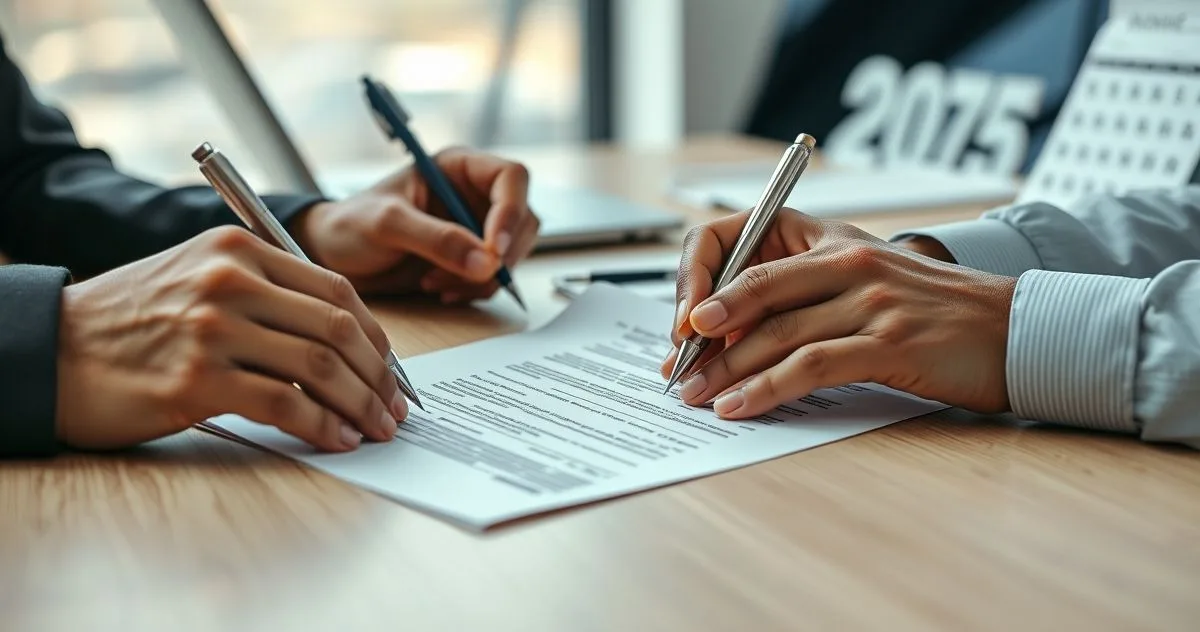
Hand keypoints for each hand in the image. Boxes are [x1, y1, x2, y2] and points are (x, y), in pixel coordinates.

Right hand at [56, 227, 407, 451]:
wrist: (54, 349)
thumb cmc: (135, 320)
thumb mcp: (199, 275)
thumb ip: (267, 291)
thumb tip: (343, 341)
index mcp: (239, 248)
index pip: (336, 291)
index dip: (377, 337)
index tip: (390, 371)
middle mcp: (230, 279)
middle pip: (337, 329)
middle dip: (379, 376)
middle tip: (394, 408)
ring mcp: (213, 328)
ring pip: (319, 367)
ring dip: (360, 405)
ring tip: (375, 429)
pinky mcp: (197, 380)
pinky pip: (284, 406)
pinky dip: (321, 427)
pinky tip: (336, 440)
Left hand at [292, 147, 539, 303]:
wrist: (332, 256)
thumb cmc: (350, 225)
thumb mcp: (388, 225)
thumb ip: (436, 239)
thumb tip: (486, 261)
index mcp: (458, 168)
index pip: (511, 178)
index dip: (511, 212)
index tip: (494, 249)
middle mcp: (474, 194)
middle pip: (522, 219)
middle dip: (500, 254)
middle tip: (468, 275)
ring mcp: (475, 228)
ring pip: (513, 253)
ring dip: (483, 276)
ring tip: (437, 282)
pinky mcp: (470, 258)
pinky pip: (494, 276)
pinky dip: (474, 289)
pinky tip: (439, 288)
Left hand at [660, 210, 1016, 418]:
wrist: (1015, 329)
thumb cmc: (934, 311)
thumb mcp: (865, 282)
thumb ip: (804, 295)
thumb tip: (733, 333)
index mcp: (832, 240)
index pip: (743, 244)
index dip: (698, 279)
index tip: (682, 323)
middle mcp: (847, 261)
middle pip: (750, 292)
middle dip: (700, 337)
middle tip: (673, 371)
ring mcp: (869, 300)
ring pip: (774, 333)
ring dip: (724, 371)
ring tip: (694, 397)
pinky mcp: (888, 343)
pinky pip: (809, 366)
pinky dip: (765, 388)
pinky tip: (739, 406)